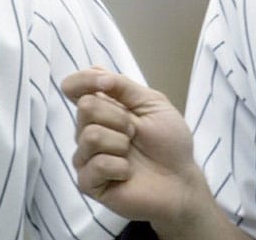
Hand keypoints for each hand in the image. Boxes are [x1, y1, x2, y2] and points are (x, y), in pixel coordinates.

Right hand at [62, 68, 244, 238]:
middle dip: (119, 117)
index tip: (107, 84)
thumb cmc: (169, 142)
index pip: (74, 87)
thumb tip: (96, 72)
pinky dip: (120, 167)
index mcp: (102, 109)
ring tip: (131, 152)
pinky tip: (127, 173)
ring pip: (90, 135)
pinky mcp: (89, 183)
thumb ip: (122, 85)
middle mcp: (89, 130)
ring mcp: (86, 157)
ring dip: (120, 143)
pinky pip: (96, 165)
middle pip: (85, 107)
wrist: (180, 180)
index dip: (84, 80)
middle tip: (134, 132)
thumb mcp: (152, 103)